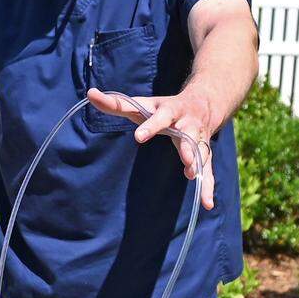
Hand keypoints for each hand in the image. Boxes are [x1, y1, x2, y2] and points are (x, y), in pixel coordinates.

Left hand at [86, 86, 216, 208]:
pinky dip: (208, 186)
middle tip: (186, 161)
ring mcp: (198, 139)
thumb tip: (90, 93)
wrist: (203, 102)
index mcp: (170, 110)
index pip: (160, 117)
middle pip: (188, 134)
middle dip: (188, 147)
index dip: (150, 126)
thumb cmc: (162, 107)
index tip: (138, 136)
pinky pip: (208, 170)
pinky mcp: (204, 153)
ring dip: (199, 164)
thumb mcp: (142, 103)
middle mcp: (188, 124)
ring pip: (201, 152)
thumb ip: (117, 103)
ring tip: (193, 176)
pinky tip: (207, 204)